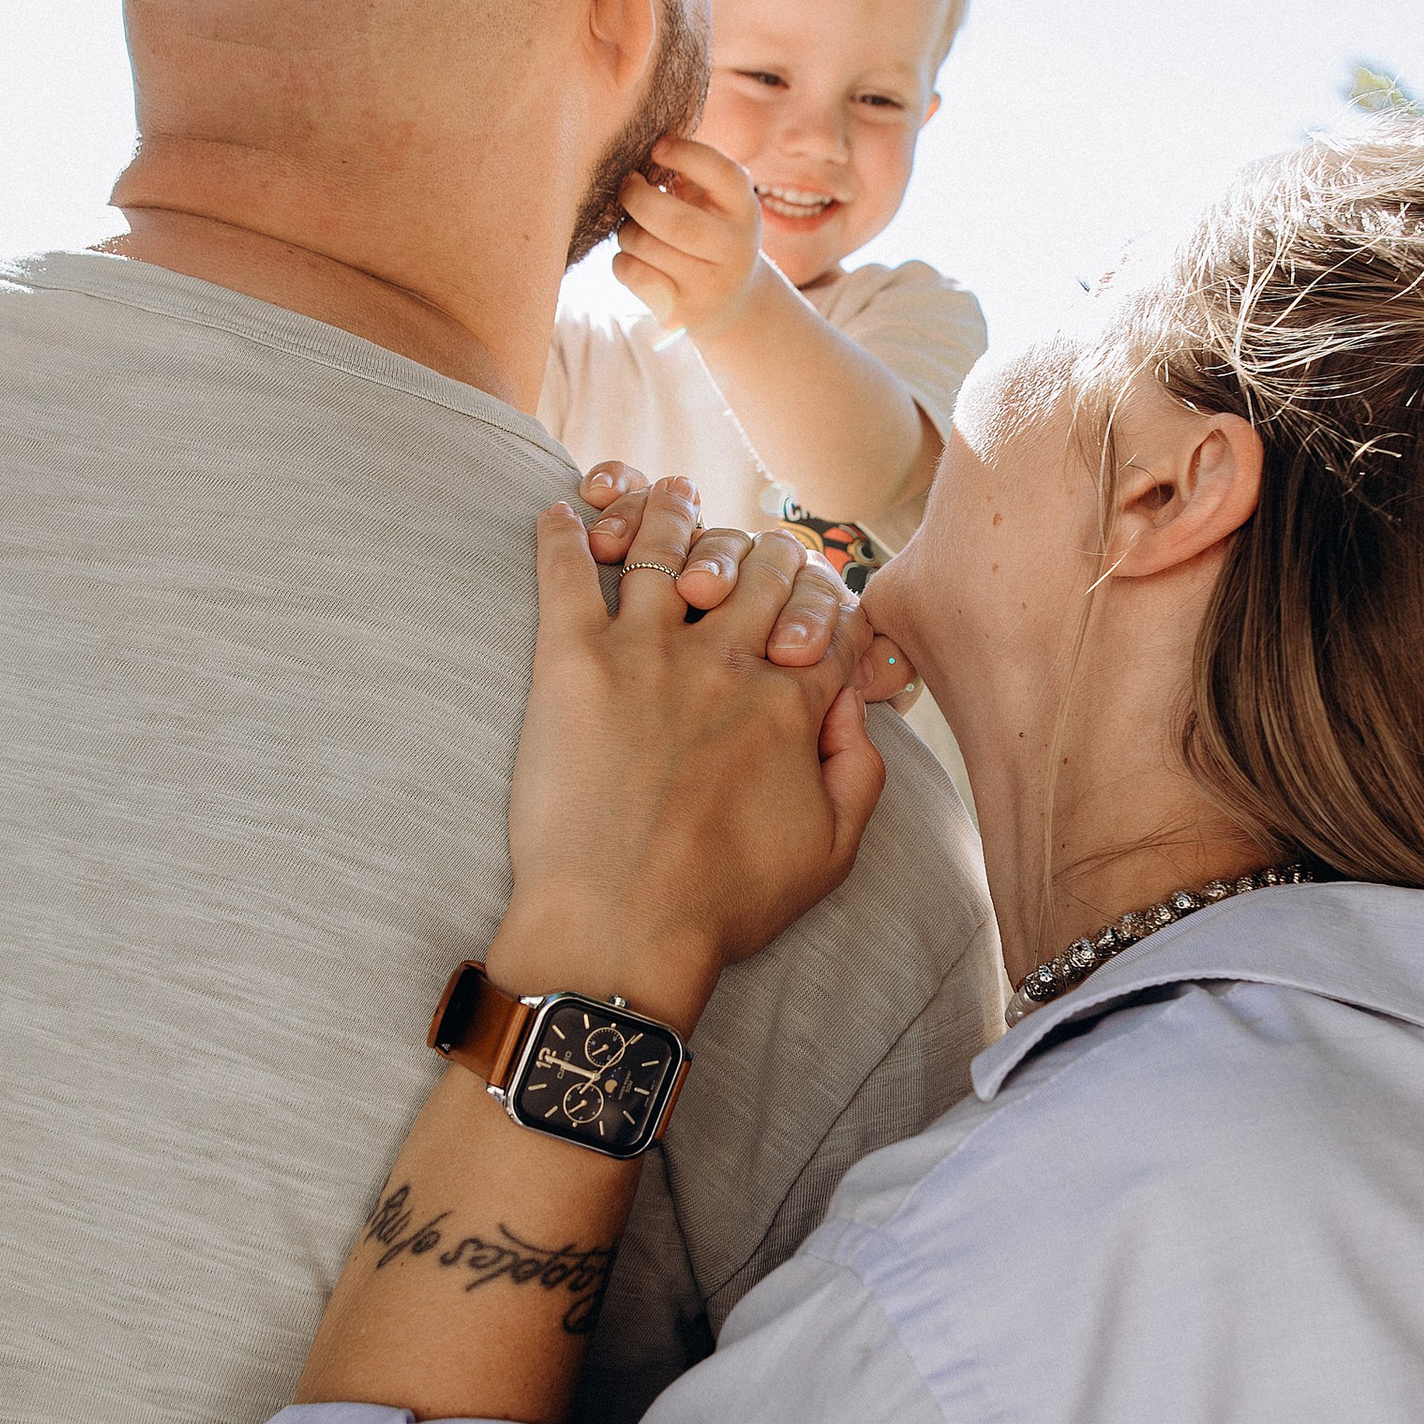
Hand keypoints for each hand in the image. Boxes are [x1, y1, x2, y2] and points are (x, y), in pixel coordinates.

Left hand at [494, 478, 885, 1030]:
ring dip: (669, 511)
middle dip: (762, 550)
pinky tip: (563, 513)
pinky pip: (567, 571)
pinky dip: (564, 534)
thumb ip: (861, 771)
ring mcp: (646, 651)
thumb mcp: (832, 852)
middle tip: (745, 552)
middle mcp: (727, 659)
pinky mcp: (571, 661)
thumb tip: (854, 709)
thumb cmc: (721, 905)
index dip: (829, 608)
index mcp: (792, 702)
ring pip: (665, 544)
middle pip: (759, 565)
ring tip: (665, 492)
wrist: (618, 931)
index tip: (813, 614)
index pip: (828, 618)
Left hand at [611, 135, 764, 339]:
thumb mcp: (716, 201)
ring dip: (627, 230)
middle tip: (627, 185)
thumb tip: (646, 146)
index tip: (656, 147)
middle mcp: (736, 250)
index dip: (686, 154)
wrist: (733, 302)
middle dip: (637, 198)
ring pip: (644, 246)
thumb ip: (691, 172)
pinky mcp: (682, 312)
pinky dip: (622, 259)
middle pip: (675, 222)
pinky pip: (631, 272)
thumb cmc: (712, 234)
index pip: (724, 175)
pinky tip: (636, 258)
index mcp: (746, 210)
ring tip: (636, 230)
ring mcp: (710, 286)